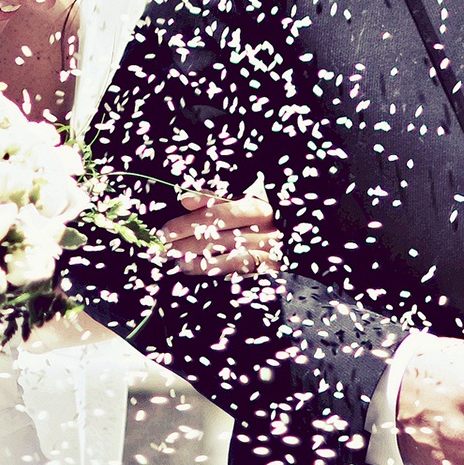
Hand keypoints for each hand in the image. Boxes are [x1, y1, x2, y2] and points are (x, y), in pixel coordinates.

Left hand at [159, 192, 281, 275]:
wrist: (301, 249)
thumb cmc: (262, 224)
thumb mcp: (242, 207)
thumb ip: (213, 201)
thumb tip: (184, 197)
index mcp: (256, 204)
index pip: (216, 212)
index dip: (189, 220)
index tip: (165, 230)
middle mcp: (264, 224)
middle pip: (217, 231)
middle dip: (185, 238)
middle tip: (162, 246)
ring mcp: (268, 245)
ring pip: (224, 248)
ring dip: (193, 254)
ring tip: (173, 257)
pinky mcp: (270, 265)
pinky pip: (236, 265)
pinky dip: (212, 266)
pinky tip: (191, 267)